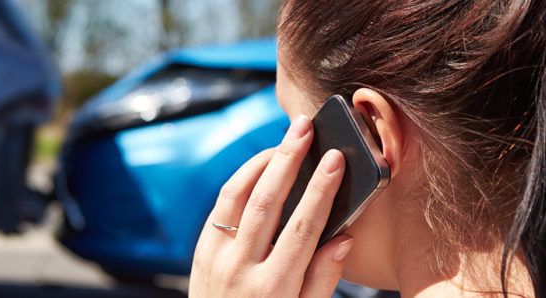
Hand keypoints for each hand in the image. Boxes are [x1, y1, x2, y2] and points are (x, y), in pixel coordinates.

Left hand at [189, 115, 352, 297]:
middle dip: (288, 159)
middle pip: (266, 201)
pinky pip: (221, 206)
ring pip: (237, 195)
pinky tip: (261, 167)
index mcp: (274, 287)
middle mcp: (241, 268)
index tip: (336, 158)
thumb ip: (323, 278)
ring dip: (261, 162)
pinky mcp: (201, 251)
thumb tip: (344, 236)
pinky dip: (241, 180)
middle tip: (304, 127)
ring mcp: (216, 258)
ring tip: (284, 139)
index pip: (303, 227)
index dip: (321, 189)